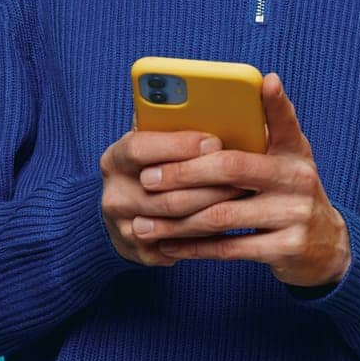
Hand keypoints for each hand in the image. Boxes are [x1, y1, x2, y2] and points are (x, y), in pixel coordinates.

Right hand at [99, 128, 243, 265]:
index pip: (140, 148)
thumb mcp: (158, 139)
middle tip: (244, 173)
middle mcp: (114, 194)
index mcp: (116, 158)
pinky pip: (180, 245)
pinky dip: (209, 233)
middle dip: (209, 181)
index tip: (214, 141)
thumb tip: (225, 108)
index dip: (179, 145)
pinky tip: (232, 221)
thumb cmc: (156, 165)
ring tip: (245, 193)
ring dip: (215, 206)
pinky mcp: (140, 253)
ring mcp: (123, 227)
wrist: (129, 211)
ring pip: (177, 219)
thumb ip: (177, 124)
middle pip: (164, 189)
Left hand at [127, 73, 351, 287]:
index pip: (285, 121)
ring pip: (223, 215)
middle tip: (148, 178)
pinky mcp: (287, 247)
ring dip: (178, 220)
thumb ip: (262, 132)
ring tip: (144, 223)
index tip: (266, 80)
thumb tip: (228, 98)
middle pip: (233, 168)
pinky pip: (230, 248)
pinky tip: (170, 246)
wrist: (325, 247)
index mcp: (296, 151)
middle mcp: (299, 179)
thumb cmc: (288, 193)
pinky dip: (194, 248)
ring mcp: (295, 214)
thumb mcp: (287, 159)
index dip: (276, 101)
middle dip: (184, 173)